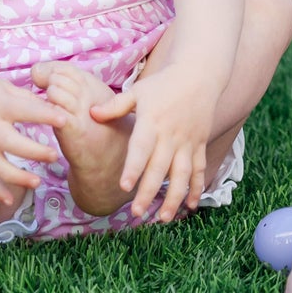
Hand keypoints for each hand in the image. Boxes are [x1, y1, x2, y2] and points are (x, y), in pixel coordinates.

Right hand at [0, 74, 66, 205]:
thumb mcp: (3, 87)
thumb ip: (27, 99)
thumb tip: (54, 109)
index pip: (25, 110)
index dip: (45, 114)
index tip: (64, 119)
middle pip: (11, 143)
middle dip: (34, 151)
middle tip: (54, 156)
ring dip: (17, 177)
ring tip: (37, 182)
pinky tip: (10, 200)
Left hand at [91, 64, 218, 222]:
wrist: (200, 74)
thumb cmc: (164, 83)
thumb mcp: (138, 91)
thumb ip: (115, 106)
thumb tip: (91, 113)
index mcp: (152, 122)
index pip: (141, 149)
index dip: (133, 168)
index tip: (124, 186)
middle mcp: (171, 135)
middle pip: (159, 168)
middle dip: (148, 192)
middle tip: (136, 213)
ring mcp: (188, 142)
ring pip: (182, 175)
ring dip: (173, 197)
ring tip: (162, 218)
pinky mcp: (200, 144)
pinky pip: (199, 169)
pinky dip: (196, 188)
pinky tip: (190, 206)